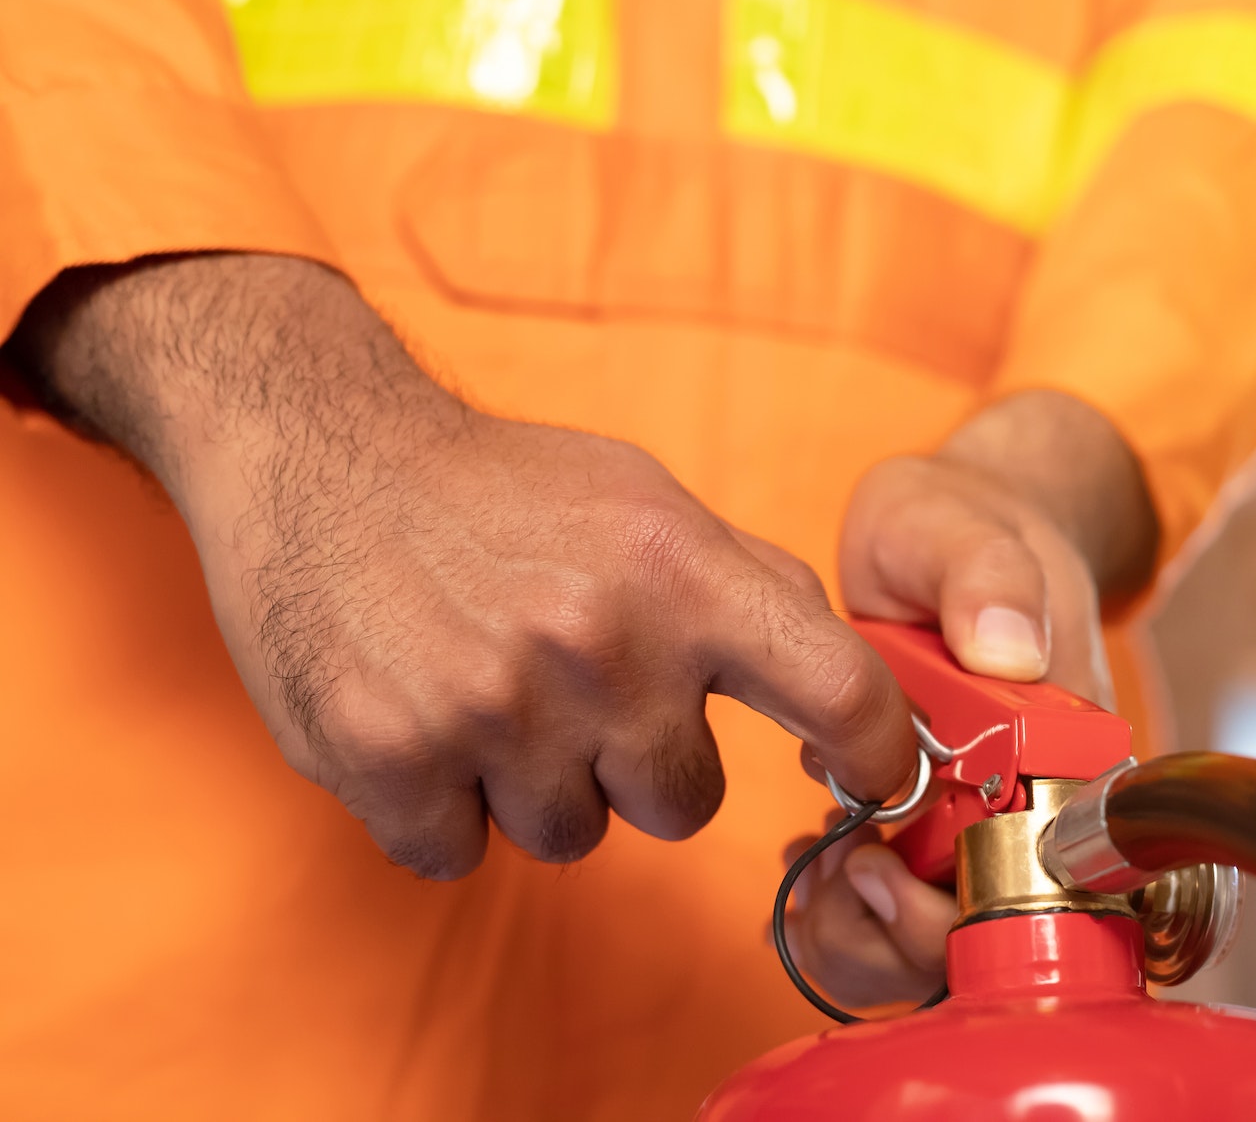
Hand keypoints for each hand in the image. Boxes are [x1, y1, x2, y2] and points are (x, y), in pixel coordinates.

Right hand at [7, 253, 915, 877]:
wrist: (323, 454)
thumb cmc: (504, 491)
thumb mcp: (647, 501)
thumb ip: (750, 589)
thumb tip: (851, 683)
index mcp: (680, 572)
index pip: (836, 690)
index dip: (876, 755)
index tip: (880, 782)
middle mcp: (600, 642)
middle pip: (684, 804)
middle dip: (640, 763)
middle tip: (575, 685)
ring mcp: (493, 706)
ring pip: (570, 836)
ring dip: (536, 785)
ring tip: (488, 686)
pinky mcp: (391, 757)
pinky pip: (459, 853)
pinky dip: (441, 808)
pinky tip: (422, 717)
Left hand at [784, 390, 1159, 1005]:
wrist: (939, 533)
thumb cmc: (958, 524)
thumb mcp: (961, 525)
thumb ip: (987, 574)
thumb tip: (1010, 651)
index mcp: (1072, 743)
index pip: (1047, 875)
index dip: (960, 902)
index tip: (880, 865)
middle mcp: (1039, 798)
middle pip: (990, 933)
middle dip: (896, 931)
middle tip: (833, 870)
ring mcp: (985, 820)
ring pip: (941, 944)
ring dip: (865, 931)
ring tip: (816, 867)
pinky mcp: (935, 829)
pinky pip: (900, 917)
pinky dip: (845, 915)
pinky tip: (812, 862)